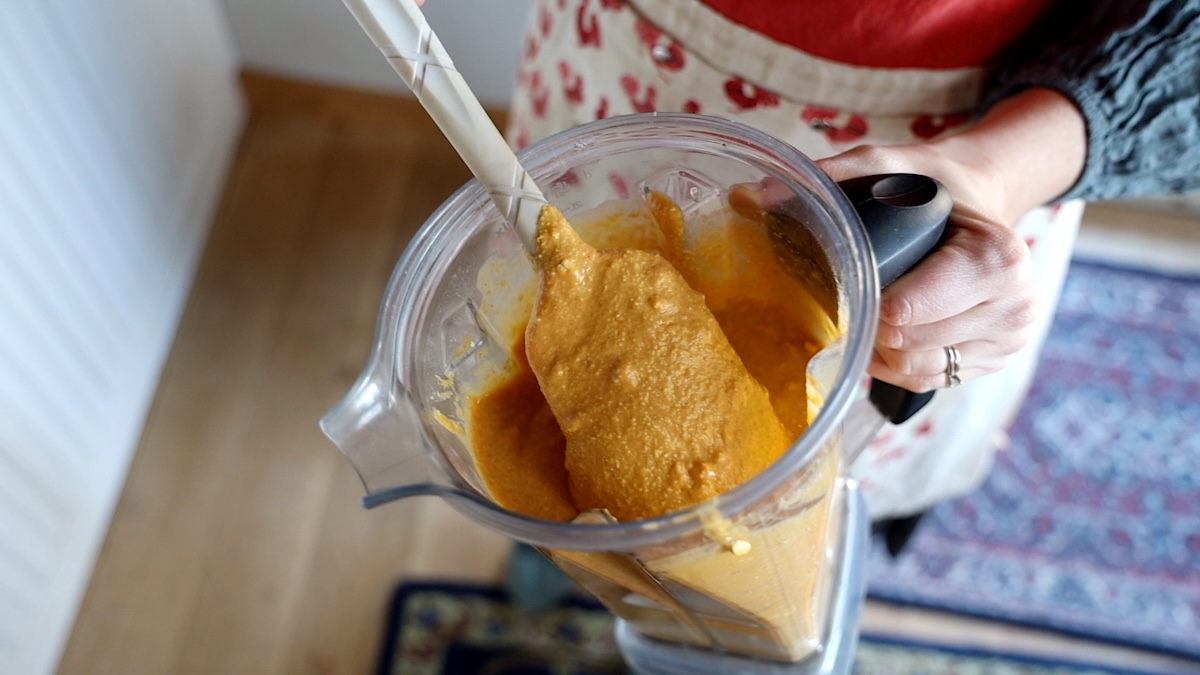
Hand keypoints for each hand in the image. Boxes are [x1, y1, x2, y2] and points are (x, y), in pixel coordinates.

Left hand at [816, 88, 1085, 391]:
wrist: (979, 201)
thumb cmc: (930, 183)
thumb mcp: (884, 165)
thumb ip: (828, 176)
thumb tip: (747, 196)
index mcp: (997, 259)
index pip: (906, 313)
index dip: (864, 302)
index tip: (847, 278)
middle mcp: (1014, 305)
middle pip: (905, 343)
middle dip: (869, 323)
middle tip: (853, 291)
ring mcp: (1009, 338)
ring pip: (913, 369)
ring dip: (879, 348)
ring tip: (871, 308)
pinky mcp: (996, 360)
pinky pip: (926, 381)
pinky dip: (896, 363)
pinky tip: (888, 332)